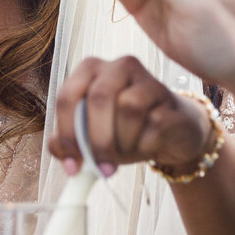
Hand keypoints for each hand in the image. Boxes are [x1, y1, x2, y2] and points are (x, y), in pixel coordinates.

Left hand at [52, 56, 213, 174]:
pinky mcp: (169, 97)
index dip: (67, 133)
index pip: (68, 96)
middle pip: (99, 98)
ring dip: (124, 141)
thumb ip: (68, 145)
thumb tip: (65, 159)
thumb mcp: (90, 138)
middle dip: (97, 140)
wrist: (170, 134)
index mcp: (90, 70)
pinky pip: (153, 123)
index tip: (73, 164)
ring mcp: (147, 79)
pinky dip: (145, 144)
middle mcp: (119, 66)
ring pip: (128, 108)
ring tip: (127, 150)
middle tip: (101, 168)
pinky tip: (147, 146)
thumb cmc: (124, 132)